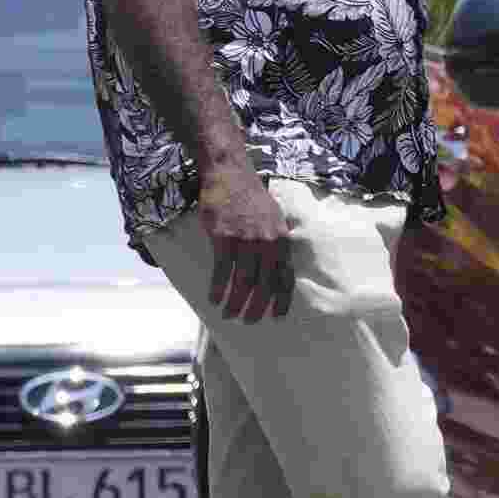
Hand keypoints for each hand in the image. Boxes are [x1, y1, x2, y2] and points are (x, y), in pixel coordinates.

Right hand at [196, 161, 293, 323]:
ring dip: (236, 302)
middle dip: (257, 307)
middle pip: (264, 284)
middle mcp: (267, 242)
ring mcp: (246, 239)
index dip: (282, 299)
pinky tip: (213, 299)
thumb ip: (276, 242)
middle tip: (249, 322)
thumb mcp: (274, 218)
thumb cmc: (250, 198)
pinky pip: (221, 269)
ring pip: (243, 280)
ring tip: (229, 315)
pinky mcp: (224, 236)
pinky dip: (217, 287)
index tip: (278, 316)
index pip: (285, 276)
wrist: (230, 174)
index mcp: (282, 239)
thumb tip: (275, 267)